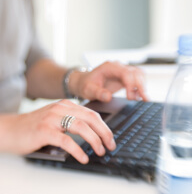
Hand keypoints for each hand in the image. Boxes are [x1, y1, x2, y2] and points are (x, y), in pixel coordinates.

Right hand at [0, 100, 115, 163]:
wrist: (10, 129)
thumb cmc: (35, 127)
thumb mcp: (57, 119)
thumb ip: (73, 121)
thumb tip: (95, 135)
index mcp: (67, 105)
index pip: (93, 114)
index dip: (105, 127)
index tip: (111, 139)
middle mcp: (61, 109)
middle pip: (91, 119)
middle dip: (105, 133)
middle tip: (111, 145)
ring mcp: (52, 118)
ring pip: (81, 127)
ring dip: (95, 141)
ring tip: (100, 151)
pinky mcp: (44, 131)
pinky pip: (66, 141)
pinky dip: (78, 150)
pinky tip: (84, 157)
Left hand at [69, 61, 148, 101]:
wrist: (85, 82)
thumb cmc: (86, 85)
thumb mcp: (88, 90)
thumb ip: (97, 93)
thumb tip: (108, 97)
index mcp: (109, 67)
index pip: (126, 72)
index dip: (131, 84)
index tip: (131, 97)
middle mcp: (118, 67)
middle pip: (136, 72)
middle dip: (141, 86)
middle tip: (143, 99)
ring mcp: (123, 71)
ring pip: (140, 74)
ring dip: (143, 86)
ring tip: (142, 99)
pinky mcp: (126, 76)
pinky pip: (138, 78)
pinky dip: (141, 87)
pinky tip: (139, 96)